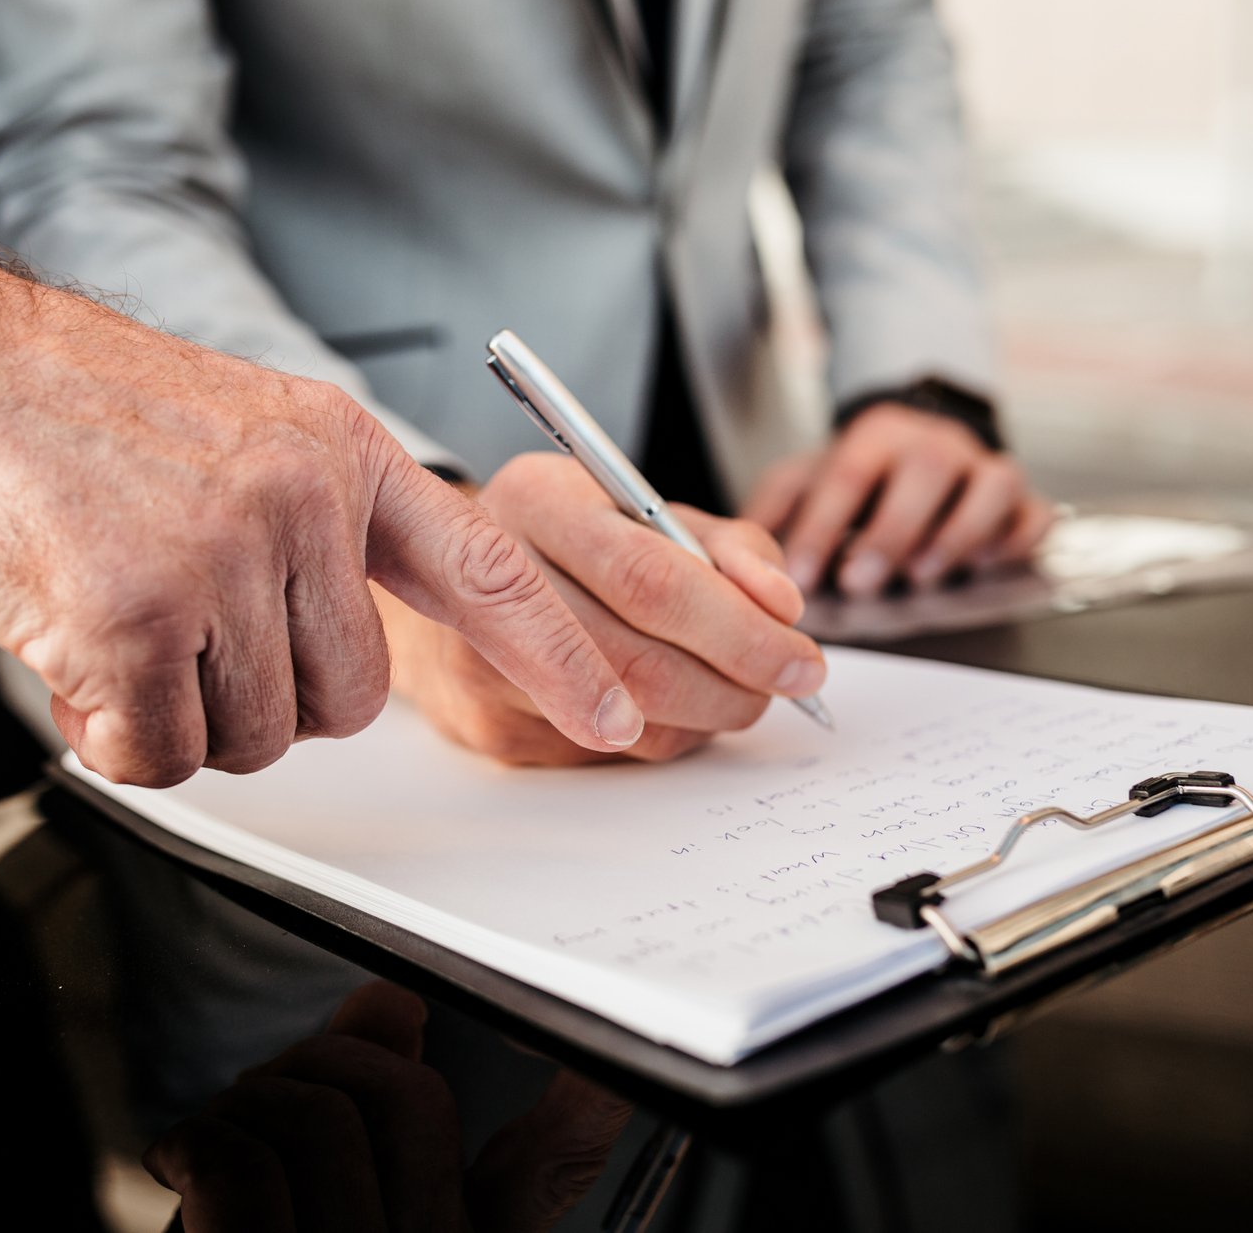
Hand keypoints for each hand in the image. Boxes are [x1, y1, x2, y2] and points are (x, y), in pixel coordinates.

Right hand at [0, 253, 640, 786]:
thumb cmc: (95, 423)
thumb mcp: (252, 439)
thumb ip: (323, 538)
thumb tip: (351, 680)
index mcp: (345, 453)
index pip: (489, 567)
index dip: (559, 653)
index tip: (619, 717)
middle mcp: (303, 498)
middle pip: (345, 701)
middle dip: (264, 699)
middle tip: (180, 632)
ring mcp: (223, 554)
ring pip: (253, 739)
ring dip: (178, 715)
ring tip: (117, 618)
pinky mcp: (137, 617)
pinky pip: (161, 756)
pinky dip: (111, 736)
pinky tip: (72, 653)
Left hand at [145, 981, 632, 1232]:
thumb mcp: (340, 1209)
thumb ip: (375, 1106)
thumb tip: (392, 1002)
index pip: (555, 1165)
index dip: (590, 1092)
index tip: (604, 1040)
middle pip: (408, 1097)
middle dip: (322, 1057)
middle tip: (273, 1090)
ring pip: (317, 1116)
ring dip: (246, 1101)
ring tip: (217, 1138)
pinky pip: (242, 1166)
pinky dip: (198, 1138)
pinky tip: (181, 1158)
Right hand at [374, 452, 827, 764]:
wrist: (451, 582)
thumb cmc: (571, 546)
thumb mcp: (647, 515)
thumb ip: (728, 548)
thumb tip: (780, 607)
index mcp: (540, 499)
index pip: (651, 578)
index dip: (737, 629)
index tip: (801, 656)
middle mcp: (492, 573)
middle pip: (637, 664)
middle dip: (734, 686)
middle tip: (783, 687)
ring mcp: (476, 658)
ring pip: (626, 720)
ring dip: (704, 717)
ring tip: (728, 689)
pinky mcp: (483, 723)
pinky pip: (603, 754)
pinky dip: (661, 735)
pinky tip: (665, 703)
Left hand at [743, 403, 1053, 598]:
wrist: (915, 439)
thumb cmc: (856, 473)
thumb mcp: (805, 478)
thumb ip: (772, 509)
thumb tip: (732, 555)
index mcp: (874, 436)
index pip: (847, 473)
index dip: (824, 526)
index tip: (803, 575)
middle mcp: (933, 443)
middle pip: (923, 471)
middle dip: (890, 531)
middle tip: (860, 582)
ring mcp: (982, 466)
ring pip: (990, 484)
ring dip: (958, 533)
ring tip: (923, 575)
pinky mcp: (1020, 498)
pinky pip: (1034, 511)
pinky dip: (1017, 538)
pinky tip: (986, 564)